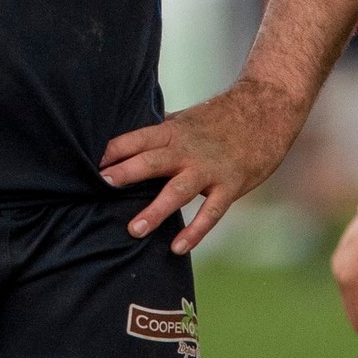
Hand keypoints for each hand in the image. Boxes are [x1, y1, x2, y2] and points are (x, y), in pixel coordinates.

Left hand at [98, 78, 305, 253]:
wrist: (267, 110)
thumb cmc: (222, 117)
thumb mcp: (187, 119)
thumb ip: (162, 133)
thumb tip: (129, 142)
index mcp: (173, 130)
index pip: (136, 139)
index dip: (113, 151)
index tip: (89, 165)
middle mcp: (187, 148)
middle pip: (151, 161)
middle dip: (125, 173)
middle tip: (99, 187)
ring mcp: (209, 168)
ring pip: (177, 190)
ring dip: (155, 210)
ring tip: (133, 229)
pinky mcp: (231, 184)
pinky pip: (211, 212)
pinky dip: (195, 231)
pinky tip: (177, 248)